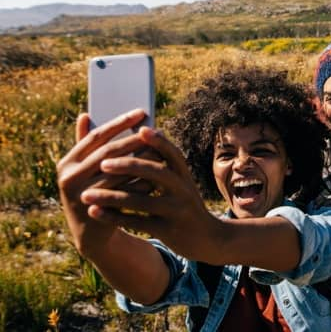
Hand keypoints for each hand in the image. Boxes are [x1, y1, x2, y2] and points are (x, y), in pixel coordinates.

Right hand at [56, 109, 149, 254]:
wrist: (91, 232)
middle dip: (135, 140)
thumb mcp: (84, 168)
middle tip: (156, 130)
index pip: (97, 136)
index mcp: (67, 162)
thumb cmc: (92, 190)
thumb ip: (86, 143)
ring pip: (119, 173)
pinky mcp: (98, 211)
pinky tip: (160, 172)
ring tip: (161, 149)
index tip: (141, 112)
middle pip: (108, 153)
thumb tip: (85, 113)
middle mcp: (69, 178)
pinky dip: (143, 181)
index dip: (120, 123)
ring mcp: (82, 196)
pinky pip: (126, 193)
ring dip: (142, 160)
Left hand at [80, 126, 222, 261]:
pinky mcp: (168, 230)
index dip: (158, 141)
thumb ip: (163, 167)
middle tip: (102, 164)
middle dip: (127, 166)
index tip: (140, 129)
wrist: (208, 238)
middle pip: (156, 173)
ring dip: (111, 197)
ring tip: (85, 195)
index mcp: (185, 175)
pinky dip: (114, 217)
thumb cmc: (184, 205)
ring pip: (141, 201)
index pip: (172, 154)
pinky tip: (95, 212)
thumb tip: (139, 139)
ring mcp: (176, 211)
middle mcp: (183, 190)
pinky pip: (137, 222)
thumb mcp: (181, 185)